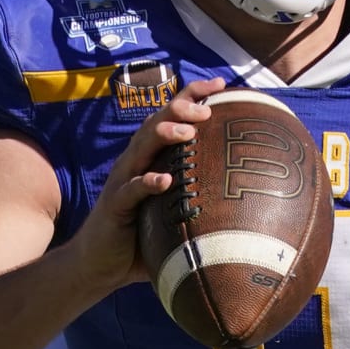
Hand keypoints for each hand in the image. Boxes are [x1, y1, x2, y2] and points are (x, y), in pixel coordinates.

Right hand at [66, 76, 226, 291]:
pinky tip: (163, 180)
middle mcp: (137, 161)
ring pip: (142, 147)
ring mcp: (124, 180)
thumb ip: (201, 195)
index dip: (193, 96)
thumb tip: (249, 194)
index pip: (172, 116)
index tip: (220, 85)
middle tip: (207, 110)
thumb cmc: (143, 235)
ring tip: (188, 132)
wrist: (100, 263)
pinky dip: (147, 183)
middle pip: (157, 122)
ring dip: (164, 136)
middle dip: (181, 109)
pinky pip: (130, 190)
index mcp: (152, 156)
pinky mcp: (115, 205)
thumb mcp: (174, 209)